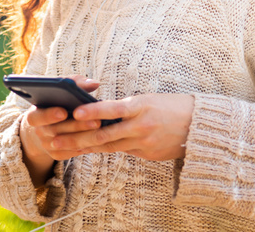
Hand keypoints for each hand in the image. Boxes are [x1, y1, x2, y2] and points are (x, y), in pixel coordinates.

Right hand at [20, 74, 103, 163]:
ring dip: (83, 137)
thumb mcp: (59, 92)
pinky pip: (70, 153)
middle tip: (95, 121)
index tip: (64, 112)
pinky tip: (97, 141)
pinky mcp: (56, 154)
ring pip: (65, 144)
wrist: (43, 128)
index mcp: (34, 115)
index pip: (37, 117)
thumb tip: (94, 83)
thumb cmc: (55, 104)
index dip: (49, 115)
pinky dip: (83, 147)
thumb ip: (74, 83)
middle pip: (55, 131)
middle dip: (76, 126)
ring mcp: (46, 145)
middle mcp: (38, 132)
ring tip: (100, 130)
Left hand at [50, 93, 195, 160]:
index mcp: (141, 106)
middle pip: (103, 133)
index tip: (75, 112)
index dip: (93, 112)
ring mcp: (142, 142)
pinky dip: (102, 149)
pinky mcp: (146, 154)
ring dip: (82, 147)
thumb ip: (127, 109)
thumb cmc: (173, 106)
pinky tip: (85, 150)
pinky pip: (120, 151)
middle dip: (76, 137)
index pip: (112, 109)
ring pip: (107, 145)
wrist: (200, 126)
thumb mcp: (149, 100)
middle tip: (54, 138)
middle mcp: (140, 125)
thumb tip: (102, 115)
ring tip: (61, 148)